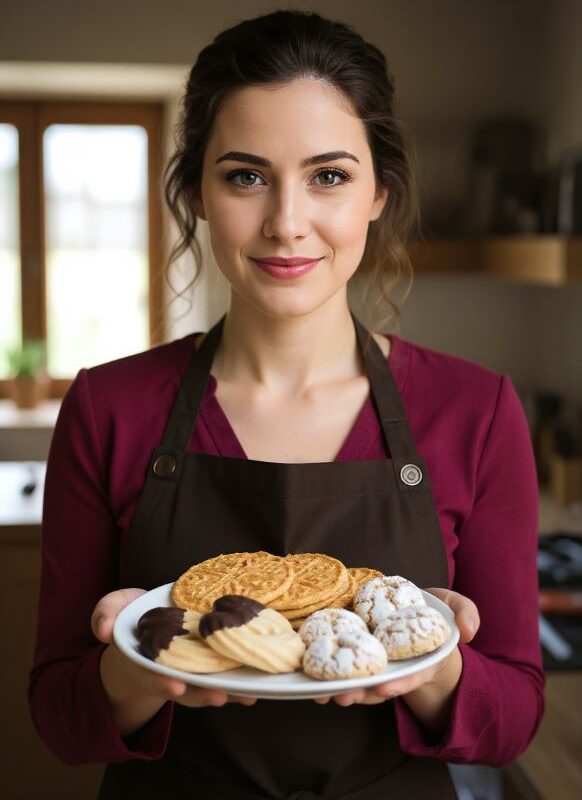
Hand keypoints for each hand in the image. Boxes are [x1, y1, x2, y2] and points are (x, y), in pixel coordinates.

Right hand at [92, 589, 255, 734]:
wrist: (145, 618)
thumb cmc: (127, 615)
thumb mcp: (111, 611)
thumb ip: (103, 617)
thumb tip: (103, 630)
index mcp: (142, 661)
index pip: (152, 675)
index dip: (162, 682)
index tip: (173, 686)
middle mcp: (166, 670)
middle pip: (185, 688)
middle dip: (201, 693)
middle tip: (218, 696)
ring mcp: (187, 668)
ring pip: (207, 685)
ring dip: (227, 691)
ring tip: (246, 695)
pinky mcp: (205, 661)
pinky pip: (222, 673)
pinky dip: (238, 680)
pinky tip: (256, 685)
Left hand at [314, 587, 479, 708]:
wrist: (413, 615)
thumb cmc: (433, 613)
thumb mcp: (454, 608)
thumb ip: (467, 614)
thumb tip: (467, 631)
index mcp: (422, 660)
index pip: (413, 675)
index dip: (400, 683)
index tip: (385, 688)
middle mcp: (398, 668)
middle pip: (380, 686)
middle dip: (362, 693)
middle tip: (344, 696)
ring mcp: (378, 666)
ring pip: (359, 684)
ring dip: (341, 689)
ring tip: (322, 693)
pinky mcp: (359, 656)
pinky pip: (345, 669)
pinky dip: (329, 677)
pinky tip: (312, 681)